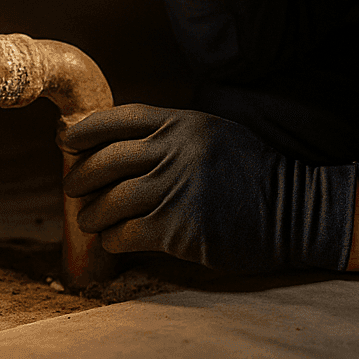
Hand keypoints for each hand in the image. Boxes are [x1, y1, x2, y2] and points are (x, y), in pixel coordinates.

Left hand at [62, 104, 355, 273]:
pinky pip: (127, 232)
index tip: (66, 141)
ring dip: (93, 214)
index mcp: (185, 123)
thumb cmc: (250, 175)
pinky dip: (114, 238)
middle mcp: (178, 151)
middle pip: (106, 161)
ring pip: (111, 201)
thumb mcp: (214, 136)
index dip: (86, 130)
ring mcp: (178, 189)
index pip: (120, 118)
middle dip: (79, 177)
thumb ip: (173, 136)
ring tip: (90, 220)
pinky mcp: (179, 227)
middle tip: (72, 188)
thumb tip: (117, 146)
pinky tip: (116, 239)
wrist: (292, 211)